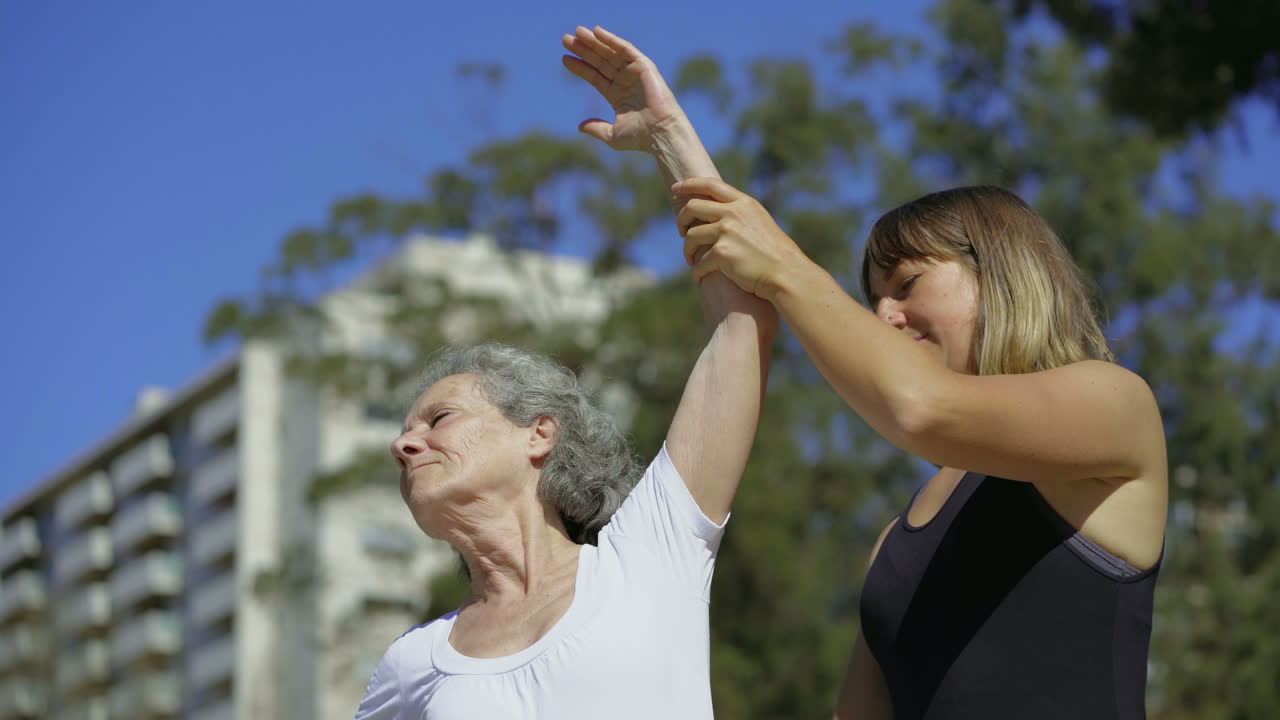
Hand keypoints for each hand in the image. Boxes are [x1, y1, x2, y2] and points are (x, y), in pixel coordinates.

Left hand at [561, 26, 686, 151]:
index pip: (594, 77)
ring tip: (577, 32)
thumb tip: (580, 126)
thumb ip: (596, 128)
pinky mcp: (644, 66)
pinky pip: (625, 49)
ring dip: (594, 42)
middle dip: (584, 50)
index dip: (580, 67)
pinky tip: (596, 31)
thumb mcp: (612, 134)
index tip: (564, 58)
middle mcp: (625, 81)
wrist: (660, 133)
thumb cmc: (640, 137)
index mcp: (618, 95)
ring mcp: (634, 73)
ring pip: (610, 53)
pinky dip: (612, 39)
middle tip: (565, 39)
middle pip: (600, 62)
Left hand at [673, 178, 811, 301]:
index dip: (689, 184)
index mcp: (744, 203)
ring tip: (691, 259)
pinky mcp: (722, 254)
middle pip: (692, 207)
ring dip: (688, 250)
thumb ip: (738, 214)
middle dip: (682, 220)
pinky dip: (697, 272)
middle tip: (682, 232)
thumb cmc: (775, 252)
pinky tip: (700, 277)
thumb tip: (714, 213)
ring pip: (691, 237)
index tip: (675, 188)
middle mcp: (733, 213)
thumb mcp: (759, 222)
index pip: (710, 184)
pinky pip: (699, 263)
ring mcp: (726, 232)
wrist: (786, 273)